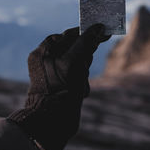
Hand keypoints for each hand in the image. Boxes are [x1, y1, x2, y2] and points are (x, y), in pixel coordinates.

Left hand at [9, 24, 109, 149]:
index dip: (87, 34)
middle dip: (85, 58)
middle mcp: (48, 59)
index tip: (104, 32)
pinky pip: (78, 78)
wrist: (52, 122)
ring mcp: (54, 73)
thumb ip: (85, 42)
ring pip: (80, 64)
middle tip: (81, 69)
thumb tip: (98, 27)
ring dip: (84, 73)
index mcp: (45, 49)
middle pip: (77, 49)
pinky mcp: (61, 86)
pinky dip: (82, 84)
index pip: (71, 34)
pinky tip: (79, 92)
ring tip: (78, 84)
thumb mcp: (74, 61)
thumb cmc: (60, 89)